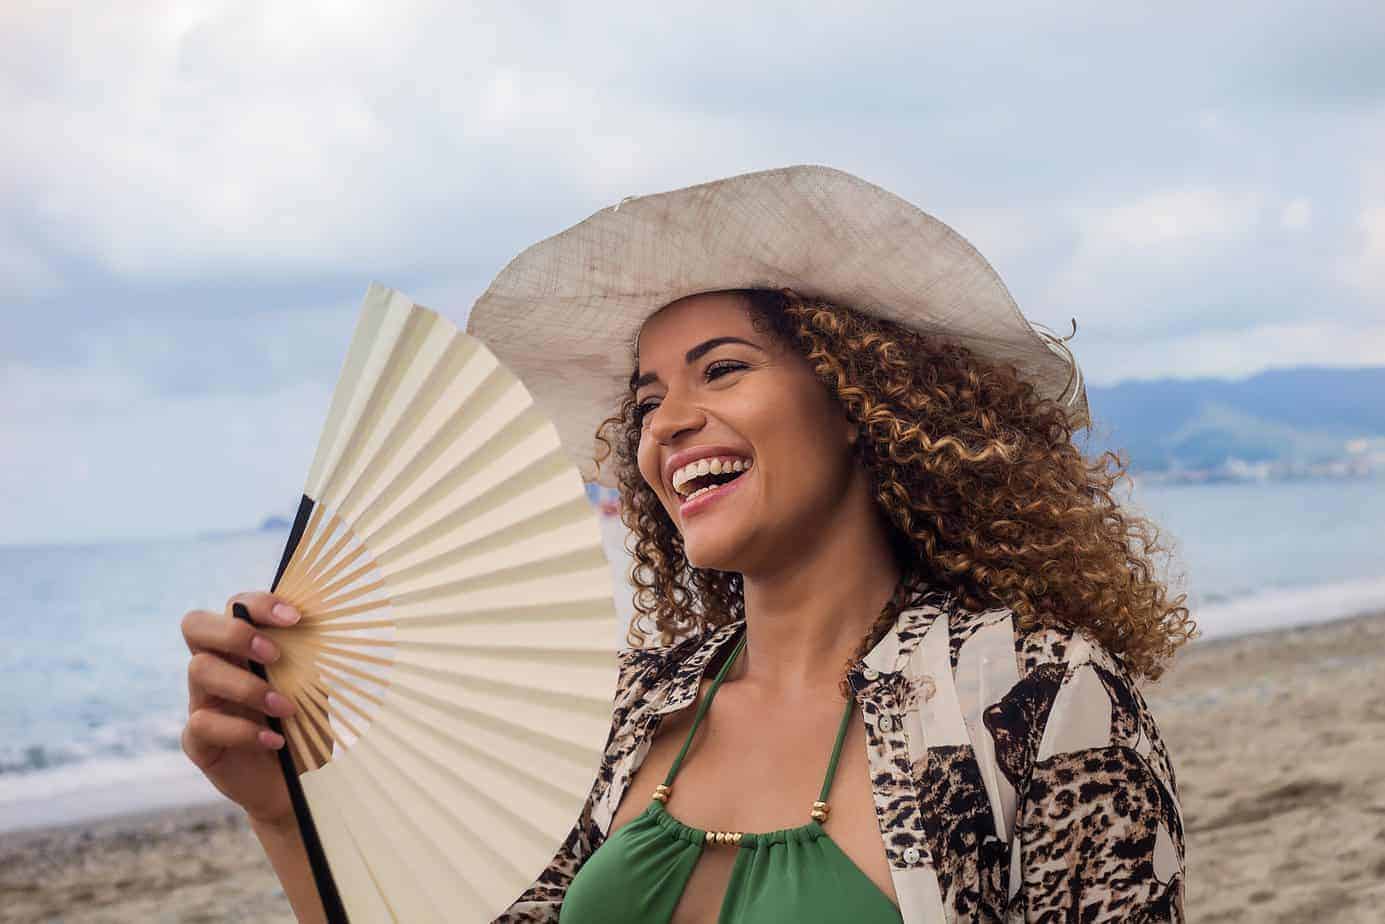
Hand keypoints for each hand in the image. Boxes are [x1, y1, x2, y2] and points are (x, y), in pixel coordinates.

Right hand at [180, 591, 301, 826]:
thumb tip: (323, 622)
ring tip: (285, 709)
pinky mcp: (197, 740)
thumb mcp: (313, 687)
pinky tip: (273, 741)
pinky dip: (242, 730)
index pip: (235, 606)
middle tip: (273, 655)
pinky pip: (203, 723)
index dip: (259, 603)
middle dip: (235, 632)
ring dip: (248, 686)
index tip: (295, 618)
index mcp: (243, 648)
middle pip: (195, 625)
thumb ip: (308, 657)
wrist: (298, 784)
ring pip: (200, 670)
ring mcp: (202, 702)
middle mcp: (216, 668)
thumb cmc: (305, 726)